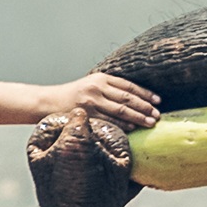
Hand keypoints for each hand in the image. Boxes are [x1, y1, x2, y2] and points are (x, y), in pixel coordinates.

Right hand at [29, 69, 159, 168]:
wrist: (48, 102)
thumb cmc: (74, 96)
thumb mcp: (92, 86)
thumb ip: (110, 89)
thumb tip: (136, 99)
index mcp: (101, 78)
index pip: (129, 86)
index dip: (145, 93)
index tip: (158, 100)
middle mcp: (97, 88)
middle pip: (127, 98)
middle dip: (145, 107)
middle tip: (158, 115)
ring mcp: (91, 102)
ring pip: (121, 110)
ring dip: (138, 117)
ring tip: (151, 123)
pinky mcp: (86, 115)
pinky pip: (108, 121)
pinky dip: (122, 125)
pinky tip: (133, 128)